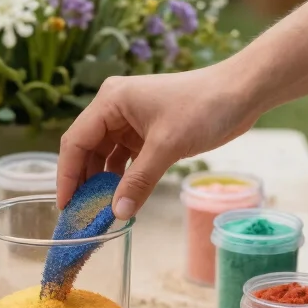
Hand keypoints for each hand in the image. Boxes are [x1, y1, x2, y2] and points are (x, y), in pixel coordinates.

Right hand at [57, 63, 253, 217]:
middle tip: (81, 214)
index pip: (75, 141)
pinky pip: (124, 158)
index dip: (67, 175)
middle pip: (86, 149)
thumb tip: (116, 214)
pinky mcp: (147, 132)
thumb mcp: (167, 147)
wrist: (241, 92)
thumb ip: (138, 181)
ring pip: (105, 156)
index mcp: (110, 100)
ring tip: (99, 210)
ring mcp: (131, 120)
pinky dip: (122, 178)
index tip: (65, 206)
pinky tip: (122, 198)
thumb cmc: (204, 107)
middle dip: (83, 181)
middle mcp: (115, 107)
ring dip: (103, 182)